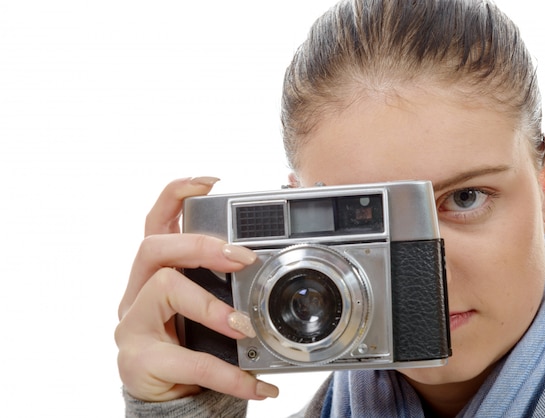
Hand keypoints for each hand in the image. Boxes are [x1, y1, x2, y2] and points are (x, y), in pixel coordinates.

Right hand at [115, 177, 278, 401]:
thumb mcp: (210, 306)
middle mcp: (136, 293)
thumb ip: (226, 282)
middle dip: (200, 245)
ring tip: (244, 326)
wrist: (174, 398)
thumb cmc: (194, 344)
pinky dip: (228, 371)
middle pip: (154, 247)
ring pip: (164, 289)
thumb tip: (266, 256)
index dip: (176, 196)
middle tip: (242, 258)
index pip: (156, 223)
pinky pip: (188, 360)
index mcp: (155, 274)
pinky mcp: (138, 361)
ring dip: (211, 305)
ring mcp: (132, 326)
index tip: (210, 183)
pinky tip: (256, 382)